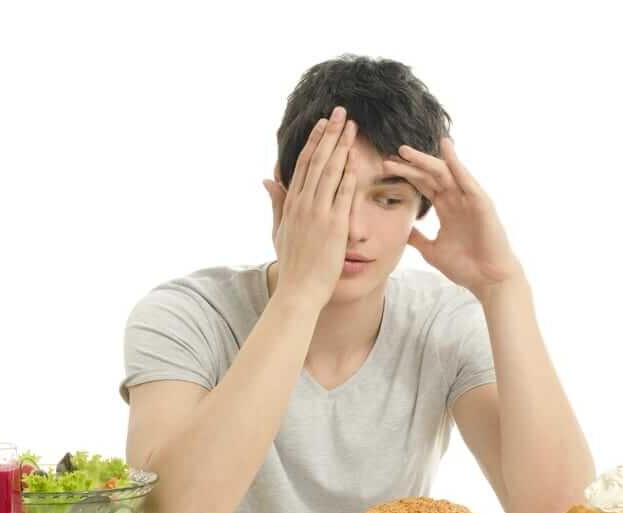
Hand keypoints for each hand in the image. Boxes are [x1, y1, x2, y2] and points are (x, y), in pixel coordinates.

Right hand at [262, 106, 357, 307]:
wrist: (298, 289)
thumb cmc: (292, 264)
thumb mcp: (279, 230)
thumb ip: (276, 202)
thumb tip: (267, 179)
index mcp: (291, 203)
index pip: (304, 164)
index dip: (314, 141)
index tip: (323, 123)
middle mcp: (303, 204)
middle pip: (318, 160)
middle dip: (330, 134)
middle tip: (340, 112)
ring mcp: (318, 213)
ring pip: (330, 172)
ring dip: (341, 146)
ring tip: (351, 127)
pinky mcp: (333, 226)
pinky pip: (342, 195)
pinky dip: (348, 175)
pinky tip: (355, 158)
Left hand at [384, 137, 521, 297]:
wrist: (488, 280)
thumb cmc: (465, 267)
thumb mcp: (432, 251)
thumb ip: (418, 238)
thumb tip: (402, 231)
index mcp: (446, 209)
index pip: (423, 185)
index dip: (406, 175)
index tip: (386, 168)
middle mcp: (457, 200)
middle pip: (430, 175)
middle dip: (411, 165)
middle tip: (390, 155)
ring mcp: (469, 199)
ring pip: (444, 172)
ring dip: (425, 160)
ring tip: (405, 150)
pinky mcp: (481, 202)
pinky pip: (466, 178)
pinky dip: (456, 162)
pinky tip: (446, 147)